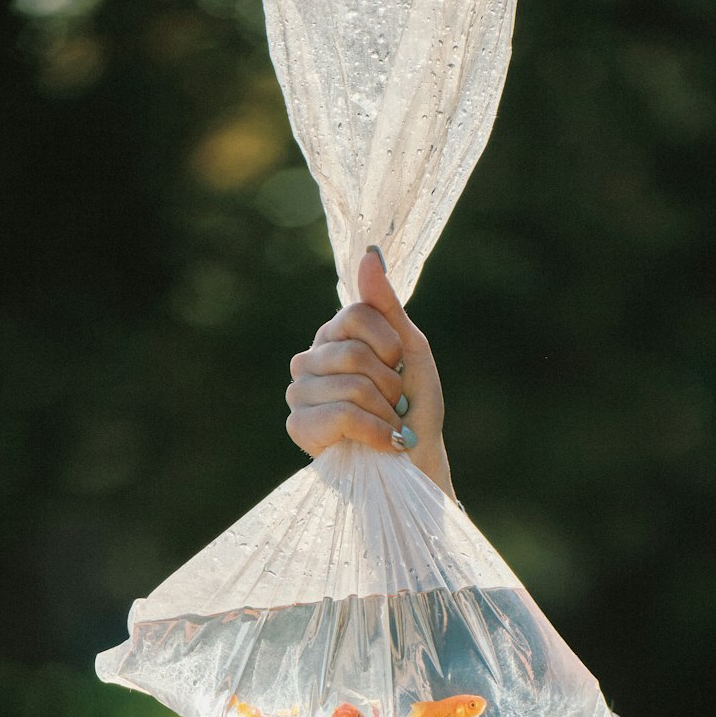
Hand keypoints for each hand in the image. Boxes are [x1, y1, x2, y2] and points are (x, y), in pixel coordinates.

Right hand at [286, 249, 453, 499]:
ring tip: (388, 426)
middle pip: (353, 352)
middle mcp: (308, 360)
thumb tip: (370, 255)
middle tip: (394, 403)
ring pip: (351, 385)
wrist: (417, 461)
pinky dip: (375, 431)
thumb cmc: (414, 409)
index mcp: (332, 337)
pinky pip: (344, 415)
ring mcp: (299, 394)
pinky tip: (381, 443)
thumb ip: (386, 306)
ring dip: (386, 411)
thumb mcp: (409, 350)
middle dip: (389, 383)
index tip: (398, 366)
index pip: (354, 314)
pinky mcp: (299, 427)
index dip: (388, 343)